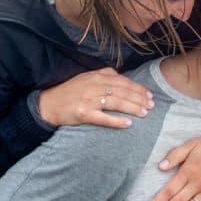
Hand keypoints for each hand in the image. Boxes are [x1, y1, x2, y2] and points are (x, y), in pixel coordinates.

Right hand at [38, 67, 155, 128]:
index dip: (138, 88)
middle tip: (152, 105)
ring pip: (116, 103)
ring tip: (145, 113)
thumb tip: (121, 76)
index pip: (123, 81)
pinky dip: (117, 121)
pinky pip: (104, 118)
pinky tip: (128, 124)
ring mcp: (88, 99)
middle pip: (123, 91)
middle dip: (139, 98)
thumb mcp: (85, 78)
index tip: (149, 95)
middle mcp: (94, 85)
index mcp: (96, 76)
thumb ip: (103, 76)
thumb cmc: (69, 92)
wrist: (47, 104)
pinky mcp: (83, 113)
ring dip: (133, 108)